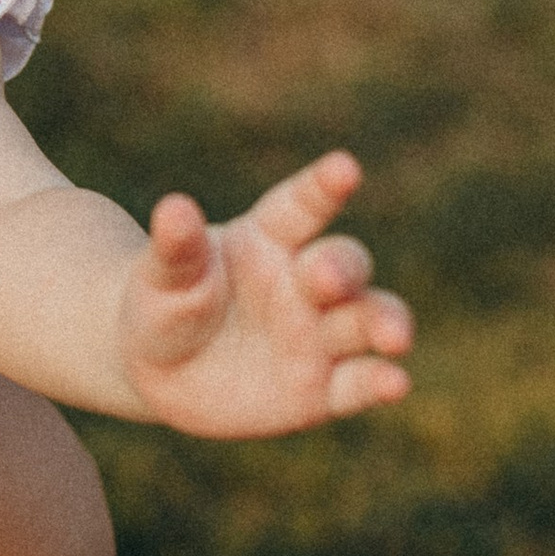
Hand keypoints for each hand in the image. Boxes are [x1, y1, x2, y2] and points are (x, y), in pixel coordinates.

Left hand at [116, 148, 411, 436]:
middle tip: (323, 278)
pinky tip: (394, 383)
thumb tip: (174, 208)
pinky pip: (359, 382)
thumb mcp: (161, 277)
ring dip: (385, 323)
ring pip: (368, 319)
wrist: (160, 370)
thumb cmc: (164, 304)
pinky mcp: (324, 388)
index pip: (303, 205)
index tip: (345, 167)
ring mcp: (320, 334)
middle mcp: (305, 282)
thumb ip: (175, 248)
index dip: (325, 186)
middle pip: (345, 263)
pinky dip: (381, 382)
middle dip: (341, 269)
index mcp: (268, 238)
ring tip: (392, 338)